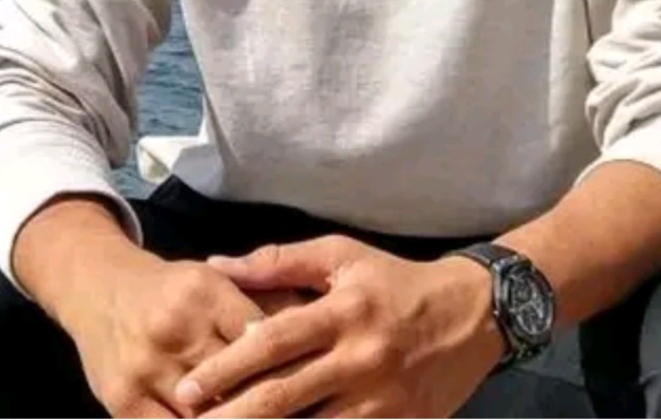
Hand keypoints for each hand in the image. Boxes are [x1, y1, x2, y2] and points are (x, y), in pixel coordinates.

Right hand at [60, 244, 299, 417]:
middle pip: (236, 383)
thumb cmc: (173, 289)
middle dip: (271, 408)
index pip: (261, 339)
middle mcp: (177, 329)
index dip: (292, 368)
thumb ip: (264, 303)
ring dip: (241, 419)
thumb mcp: (217, 282)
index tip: (320, 390)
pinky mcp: (122, 401)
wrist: (100, 288)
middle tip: (303, 413)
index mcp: (206, 292)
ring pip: (204, 415)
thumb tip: (315, 328)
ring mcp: (147, 368)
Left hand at [173, 236, 503, 417]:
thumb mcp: (342, 256)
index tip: (187, 387)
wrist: (473, 313)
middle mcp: (359, 356)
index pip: (273, 341)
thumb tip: (217, 265)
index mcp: (343, 309)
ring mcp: (381, 400)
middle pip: (283, 397)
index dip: (226, 367)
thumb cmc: (395, 282)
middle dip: (230, 417)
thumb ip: (279, 262)